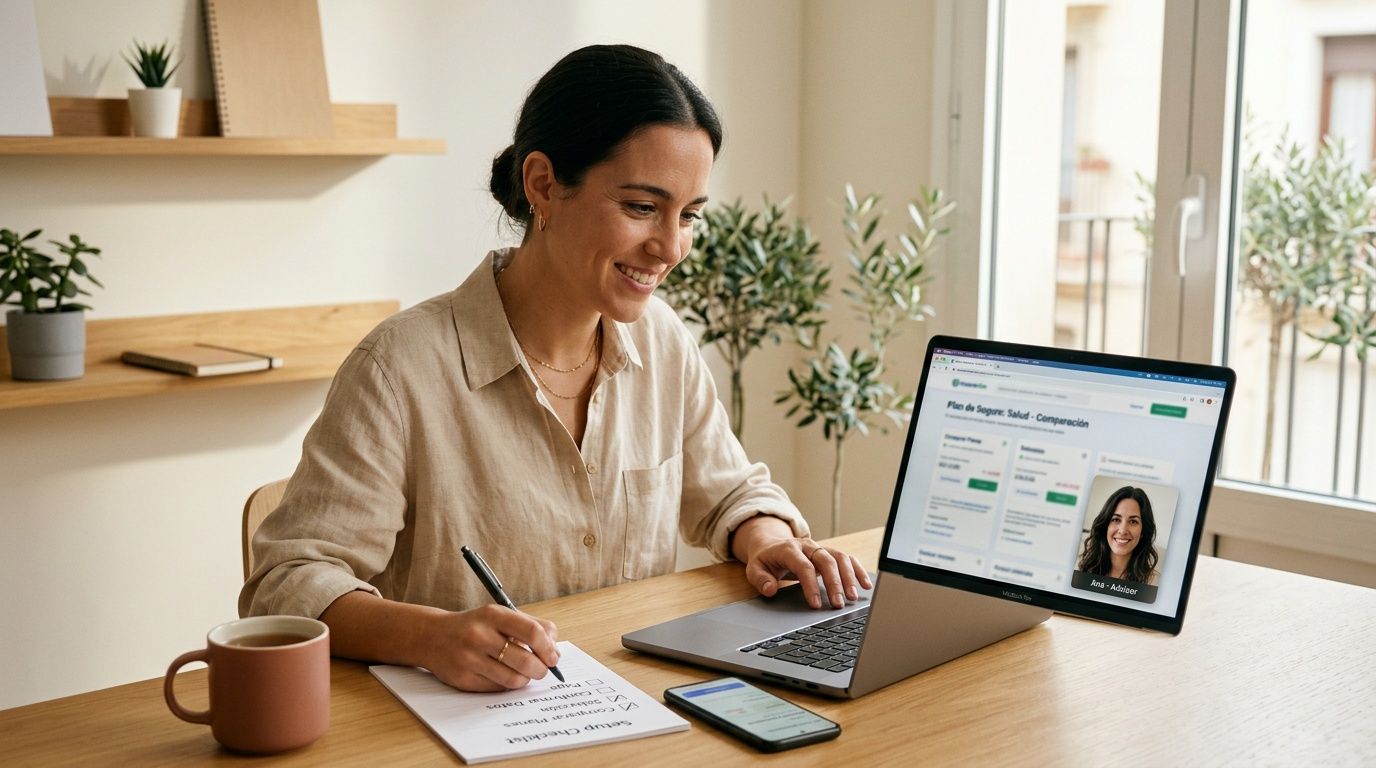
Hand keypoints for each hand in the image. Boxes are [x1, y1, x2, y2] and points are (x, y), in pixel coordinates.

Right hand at [422, 604, 559, 691]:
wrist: (432, 636)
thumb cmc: (475, 626)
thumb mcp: (499, 616)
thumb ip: (530, 627)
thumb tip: (554, 651)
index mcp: (493, 615)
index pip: (533, 632)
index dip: (548, 648)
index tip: (553, 657)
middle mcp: (480, 635)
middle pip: (526, 661)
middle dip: (540, 669)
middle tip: (541, 669)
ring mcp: (469, 658)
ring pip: (513, 679)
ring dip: (525, 679)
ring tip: (523, 673)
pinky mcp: (463, 679)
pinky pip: (497, 689)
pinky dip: (507, 685)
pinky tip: (503, 675)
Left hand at [744, 535, 872, 609]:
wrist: (770, 545)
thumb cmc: (765, 560)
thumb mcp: (754, 569)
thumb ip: (760, 580)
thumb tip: (770, 589)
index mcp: (789, 549)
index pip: (804, 566)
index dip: (811, 585)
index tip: (817, 605)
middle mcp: (807, 546)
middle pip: (826, 560)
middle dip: (834, 583)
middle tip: (839, 604)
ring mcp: (820, 548)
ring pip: (840, 558)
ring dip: (849, 577)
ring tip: (853, 598)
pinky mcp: (828, 553)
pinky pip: (847, 558)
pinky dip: (857, 570)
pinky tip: (865, 585)